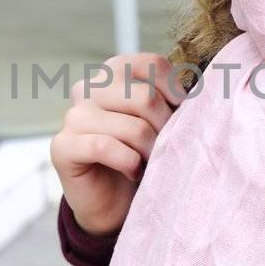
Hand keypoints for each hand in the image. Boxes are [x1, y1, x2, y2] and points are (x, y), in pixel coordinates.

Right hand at [50, 50, 182, 236]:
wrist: (114, 201)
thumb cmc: (141, 154)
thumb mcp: (159, 120)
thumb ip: (171, 99)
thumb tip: (201, 92)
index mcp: (111, 73)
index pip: (150, 64)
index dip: (174, 90)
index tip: (181, 115)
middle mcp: (88, 88)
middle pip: (144, 96)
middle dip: (165, 128)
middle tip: (165, 148)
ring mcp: (73, 116)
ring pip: (131, 127)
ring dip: (150, 151)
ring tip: (150, 163)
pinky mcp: (63, 146)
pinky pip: (106, 147)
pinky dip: (129, 163)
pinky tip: (132, 171)